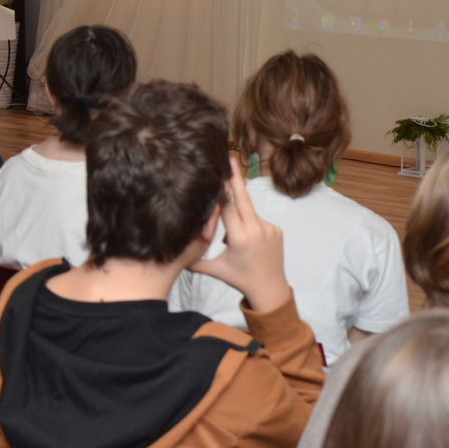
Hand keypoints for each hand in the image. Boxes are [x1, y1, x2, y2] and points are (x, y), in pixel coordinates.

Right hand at [187, 158, 290, 313]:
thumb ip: (193, 259)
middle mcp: (256, 230)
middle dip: (234, 178)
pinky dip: (248, 224)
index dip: (219, 194)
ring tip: (235, 242)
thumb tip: (172, 250)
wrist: (271, 289)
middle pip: (242, 198)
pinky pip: (257, 220)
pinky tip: (247, 242)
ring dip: (238, 215)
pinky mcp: (276, 230)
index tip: (214, 177)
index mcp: (240, 238)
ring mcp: (269, 228)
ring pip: (248, 212)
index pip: (227, 208)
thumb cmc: (240, 279)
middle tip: (230, 158)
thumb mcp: (215, 269)